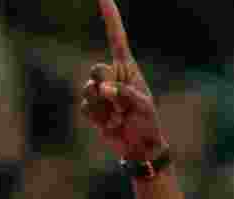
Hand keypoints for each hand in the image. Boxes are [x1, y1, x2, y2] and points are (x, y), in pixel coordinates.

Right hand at [80, 0, 166, 160]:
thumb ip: (125, 93)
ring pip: (89, 91)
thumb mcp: (144, 106)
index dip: (110, 17)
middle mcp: (111, 77)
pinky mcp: (91, 108)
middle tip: (119, 104)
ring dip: (105, 108)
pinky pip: (86, 107)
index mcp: (126, 69)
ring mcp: (99, 92)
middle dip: (106, 87)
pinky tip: (111, 124)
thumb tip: (103, 89)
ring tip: (119, 117)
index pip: (116, 38)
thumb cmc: (147, 123)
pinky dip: (99, 118)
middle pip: (96, 70)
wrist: (139, 147)